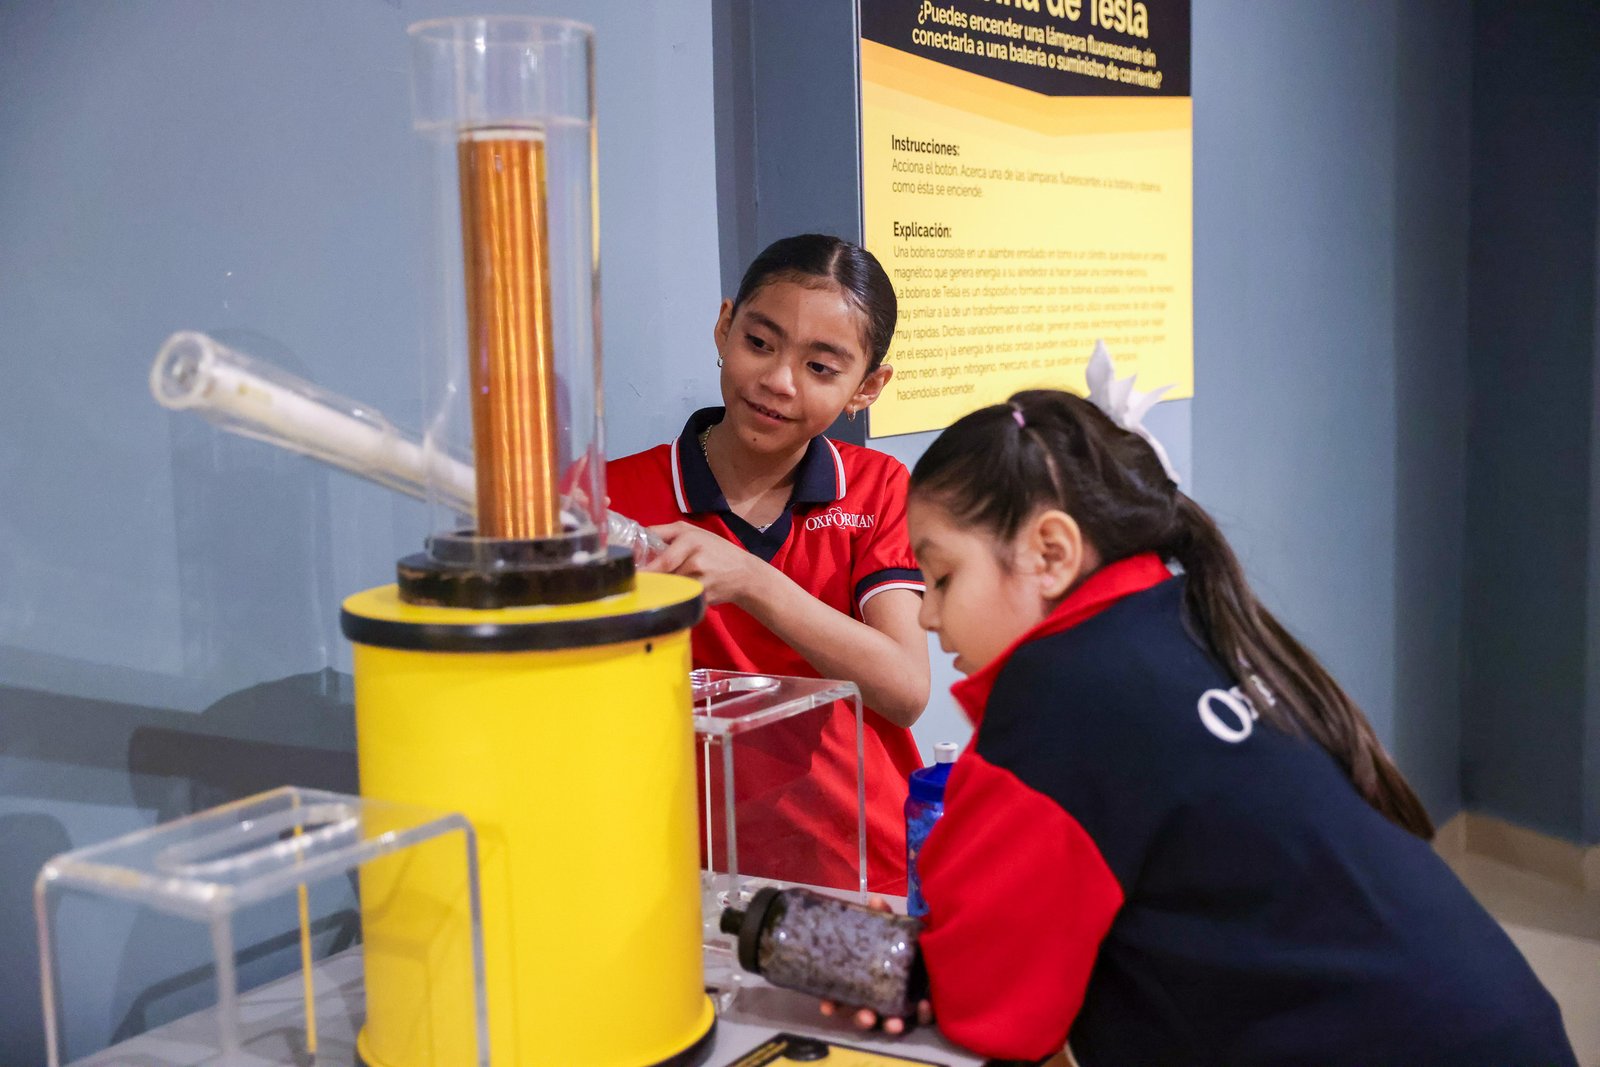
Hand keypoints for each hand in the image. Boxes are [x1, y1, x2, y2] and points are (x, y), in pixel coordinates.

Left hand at [643, 522, 765, 606]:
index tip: (632, 573)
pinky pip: (680, 597)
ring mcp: (701, 580)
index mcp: (690, 539)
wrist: (744, 574)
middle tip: (637, 584)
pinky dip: (674, 597)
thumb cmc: (716, 550)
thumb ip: (665, 532)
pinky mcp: (703, 596)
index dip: (646, 569)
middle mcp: (696, 559)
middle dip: (651, 580)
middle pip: (663, 575)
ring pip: (670, 587)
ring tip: (656, 588)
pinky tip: (674, 595)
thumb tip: (638, 538)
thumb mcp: (693, 532)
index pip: (662, 559)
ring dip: (661, 588)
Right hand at [817, 898, 933, 1034]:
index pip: (844, 998)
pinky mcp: (924, 1009)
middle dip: (862, 1019)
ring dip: (890, 1025)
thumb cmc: (905, 942)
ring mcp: (902, 1007)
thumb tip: (875, 900)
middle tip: (866, 1016)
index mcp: (866, 983)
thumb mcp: (892, 929)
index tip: (827, 1007)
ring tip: (894, 1024)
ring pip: (891, 1024)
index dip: (834, 1005)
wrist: (934, 949)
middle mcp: (881, 999)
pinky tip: (923, 1004)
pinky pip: (922, 1019)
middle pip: (865, 1016)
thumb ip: (885, 917)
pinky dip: (922, 1013)